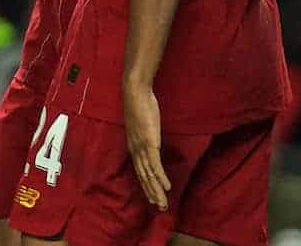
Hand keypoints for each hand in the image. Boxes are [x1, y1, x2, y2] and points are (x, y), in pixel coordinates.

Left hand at [124, 80, 169, 210]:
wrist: (135, 92)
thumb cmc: (139, 104)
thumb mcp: (142, 123)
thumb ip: (145, 132)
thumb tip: (150, 137)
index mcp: (133, 146)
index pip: (140, 171)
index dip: (146, 185)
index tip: (153, 197)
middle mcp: (135, 150)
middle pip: (144, 177)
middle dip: (152, 193)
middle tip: (161, 207)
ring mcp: (142, 148)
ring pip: (149, 175)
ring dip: (157, 191)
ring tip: (164, 203)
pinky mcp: (149, 143)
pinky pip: (155, 165)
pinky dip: (161, 177)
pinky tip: (167, 187)